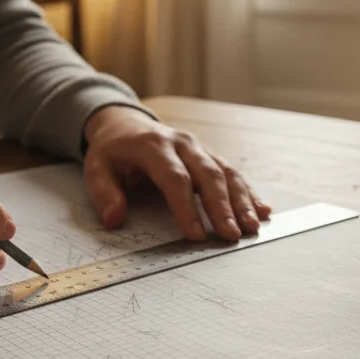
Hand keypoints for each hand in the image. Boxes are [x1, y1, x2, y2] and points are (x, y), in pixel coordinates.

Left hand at [82, 106, 270, 240]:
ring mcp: (199, 147)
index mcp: (153, 146)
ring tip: (252, 227)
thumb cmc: (113, 152)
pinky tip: (263, 210)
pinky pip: (232, 172)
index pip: (174, 177)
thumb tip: (114, 219)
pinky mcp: (209, 155)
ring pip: (226, 172)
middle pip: (208, 174)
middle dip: (222, 207)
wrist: (124, 124)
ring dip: (241, 201)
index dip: (186, 207)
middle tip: (233, 235)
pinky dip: (248, 192)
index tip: (195, 235)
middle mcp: (182, 143)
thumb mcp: (96, 168)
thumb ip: (104, 193)